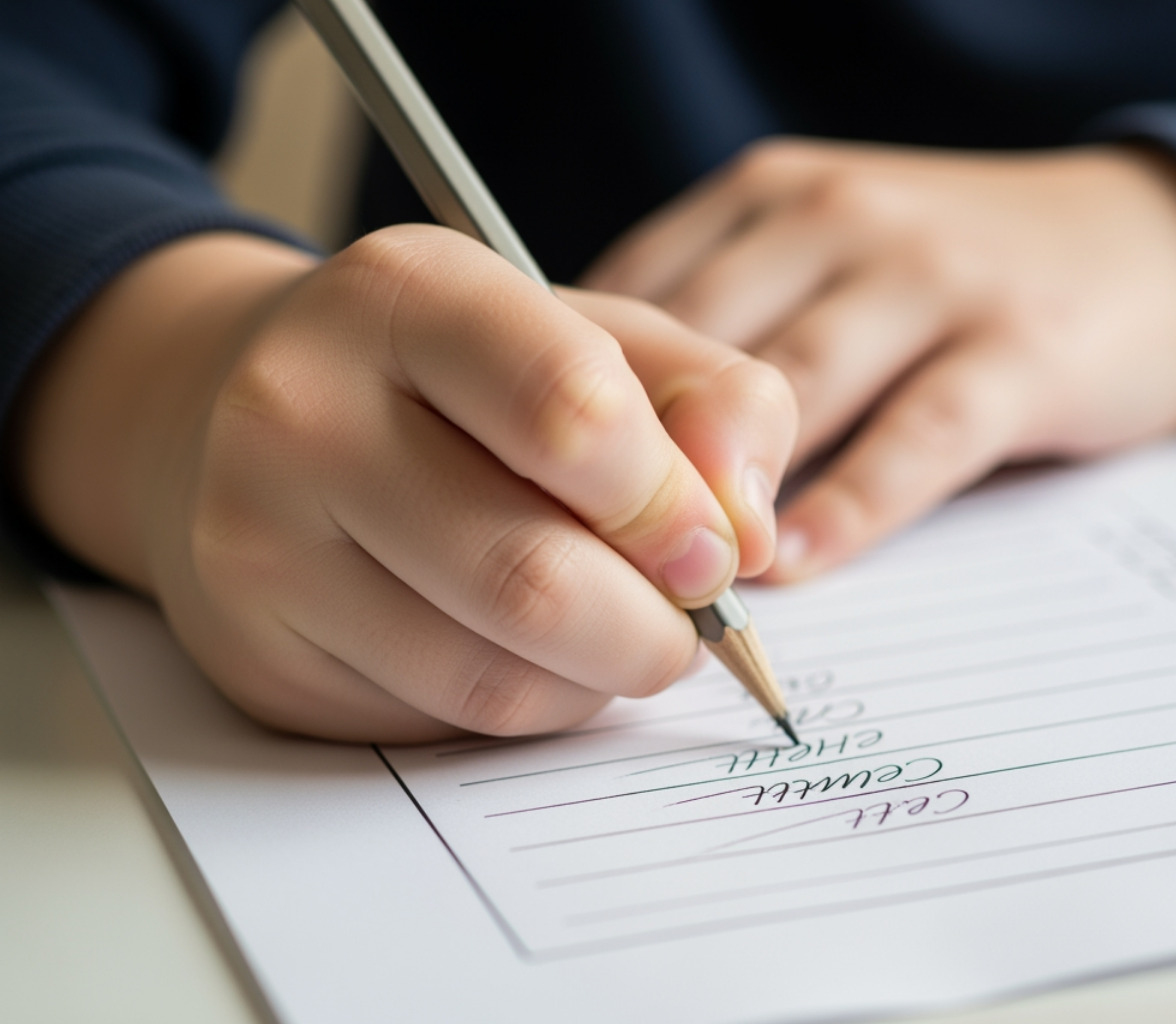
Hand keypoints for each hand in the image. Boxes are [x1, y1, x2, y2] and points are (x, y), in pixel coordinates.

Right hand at [19, 226, 794, 740]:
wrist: (242, 410)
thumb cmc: (464, 378)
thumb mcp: (600, 340)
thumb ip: (712, 405)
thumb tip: (753, 534)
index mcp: (407, 294)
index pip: (572, 412)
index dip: (673, 505)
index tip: (716, 549)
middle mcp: (303, 409)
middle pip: (533, 578)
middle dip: (654, 628)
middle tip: (687, 622)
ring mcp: (257, 541)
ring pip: (492, 676)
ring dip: (596, 679)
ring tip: (612, 631)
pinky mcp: (259, 653)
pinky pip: (441, 721)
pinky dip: (526, 706)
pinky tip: (527, 652)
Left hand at [585, 139, 1175, 579]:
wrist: (1149, 243)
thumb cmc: (949, 277)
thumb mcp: (821, 261)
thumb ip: (718, 332)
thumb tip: (592, 453)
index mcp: (766, 199)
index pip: (629, 295)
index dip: (569, 403)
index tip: (524, 496)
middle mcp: (836, 221)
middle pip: (694, 346)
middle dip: (629, 459)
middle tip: (570, 561)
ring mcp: (932, 278)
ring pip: (794, 388)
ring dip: (724, 490)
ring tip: (673, 581)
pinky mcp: (1022, 347)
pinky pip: (918, 435)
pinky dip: (850, 506)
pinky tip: (798, 563)